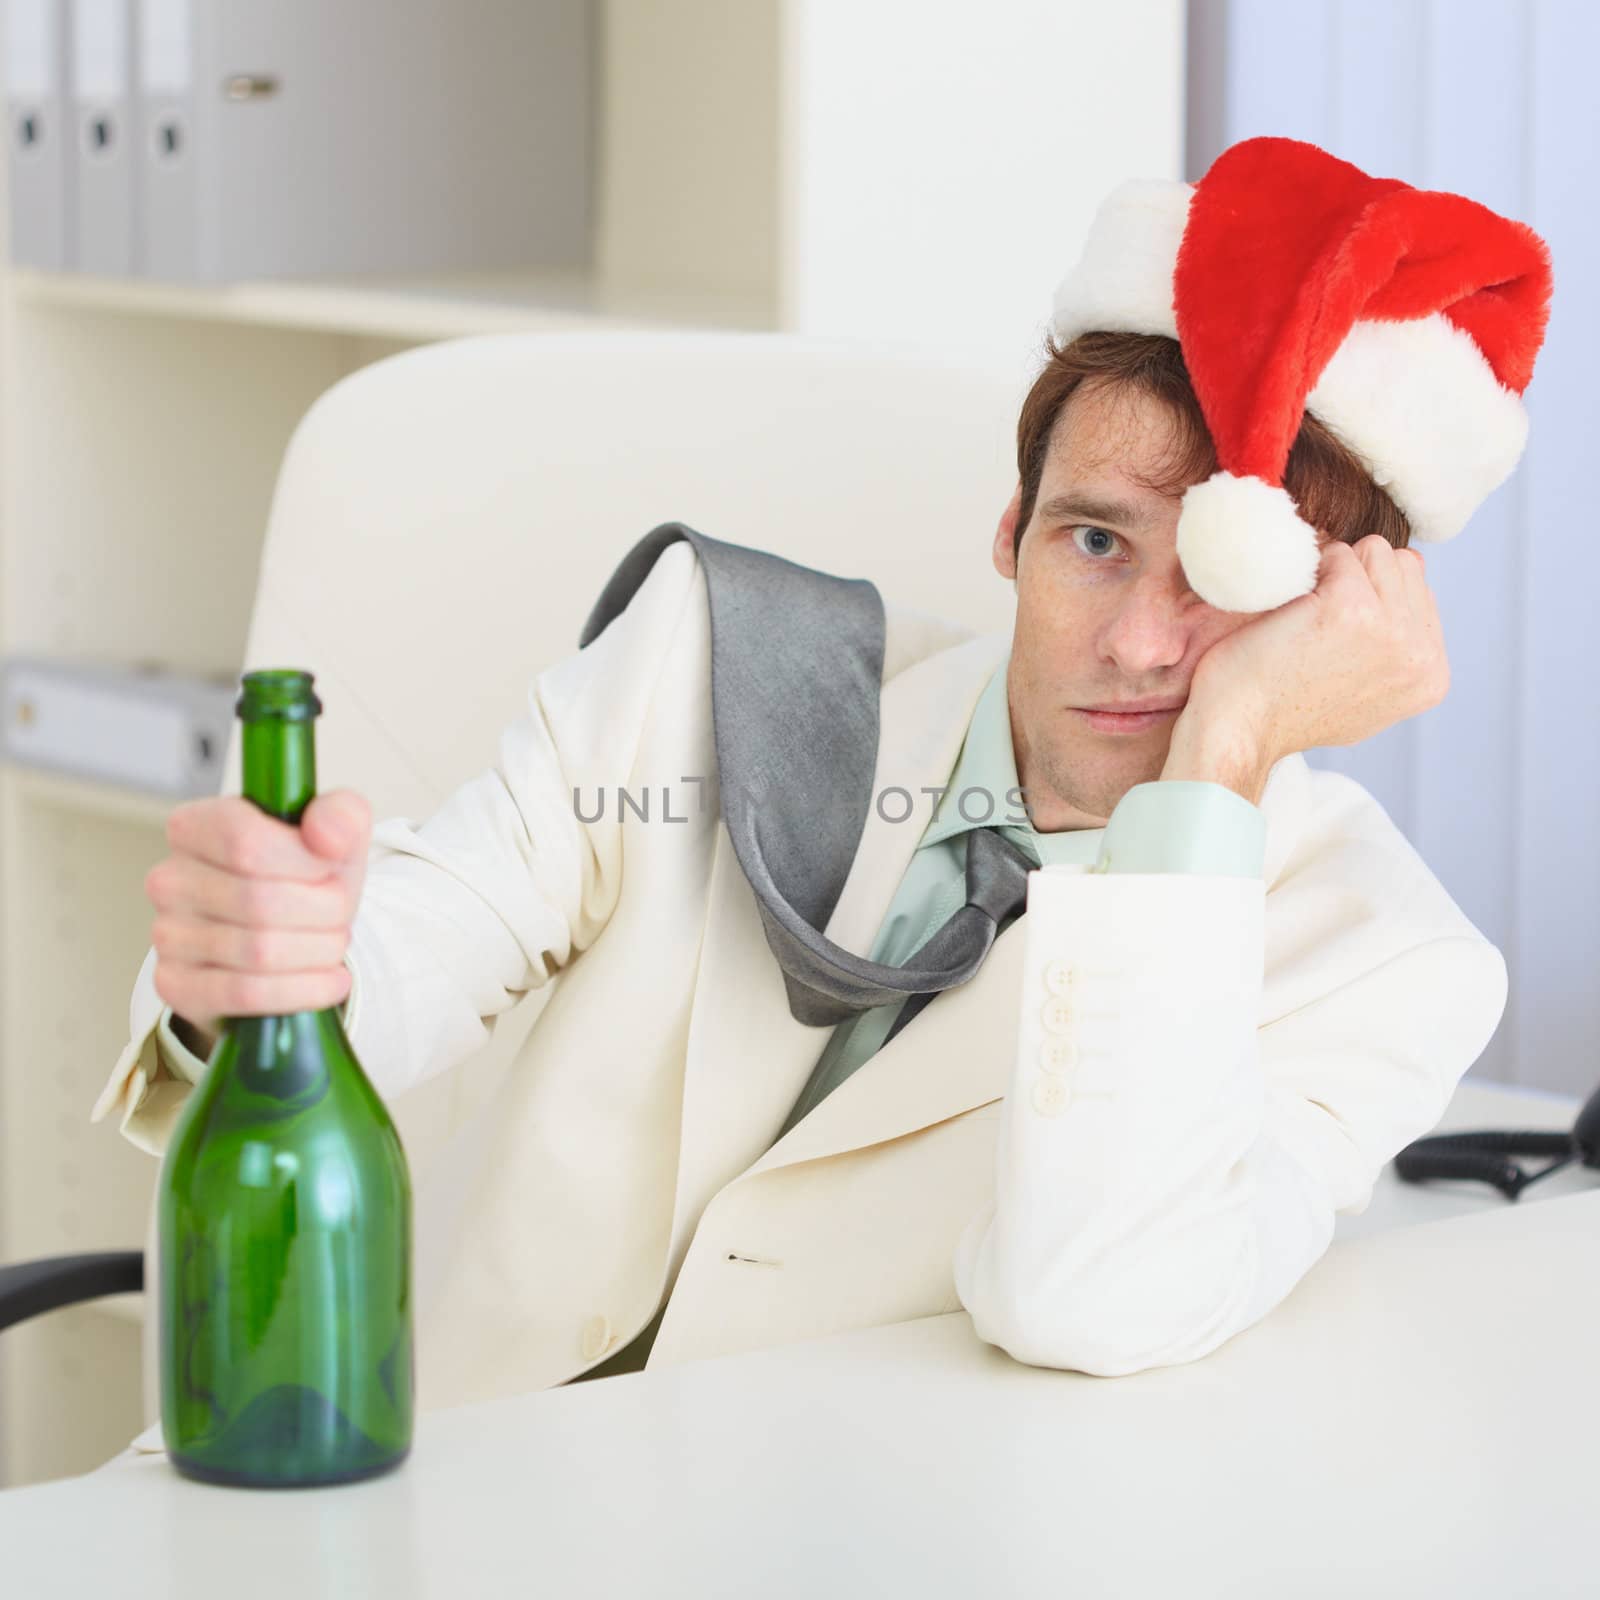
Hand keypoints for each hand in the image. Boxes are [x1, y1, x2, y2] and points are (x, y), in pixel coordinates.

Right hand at [146, 790, 372, 1043]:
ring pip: (259, 951)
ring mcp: (166, 935)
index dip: (305, 862)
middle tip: (339, 915)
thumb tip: (327, 834)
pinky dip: (303, 990)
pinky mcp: (176, 985)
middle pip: (260, 901)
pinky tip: (329, 980)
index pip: (246, 842)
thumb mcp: (335, 838)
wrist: (290, 938)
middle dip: (324, 913)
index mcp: (197, 826)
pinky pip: (245, 993)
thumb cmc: (306, 880)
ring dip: (319, 952)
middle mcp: (169, 879)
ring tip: (332, 944)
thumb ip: (341, 816)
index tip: (331, 869)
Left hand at [1163, 535, 1448, 797]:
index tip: (1333, 634)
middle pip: (1402, 564)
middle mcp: (1422, 654)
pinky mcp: (1350, 607)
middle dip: (1358, 579)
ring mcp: (1391, 630)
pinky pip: (1336, 553)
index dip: (1372, 596)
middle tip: (1315, 626)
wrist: (1237, 730)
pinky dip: (1307, 572)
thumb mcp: (1361, 695)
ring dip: (1334, 573)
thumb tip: (1407, 588)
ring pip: (1374, 551)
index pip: (1420, 590)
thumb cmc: (1282, 710)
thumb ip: (1394, 651)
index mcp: (1432, 675)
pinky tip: (1289, 613)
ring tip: (1305, 620)